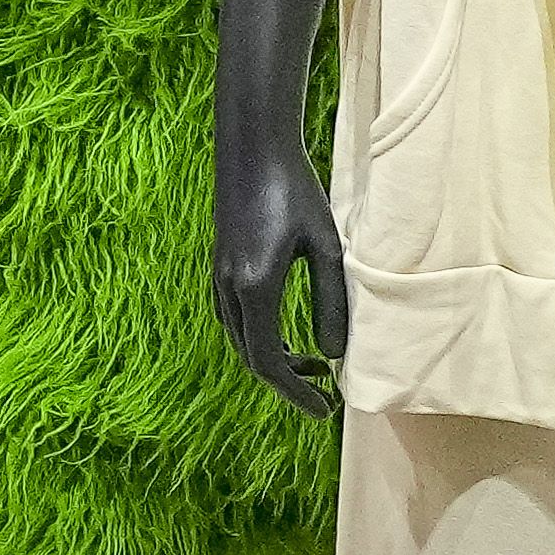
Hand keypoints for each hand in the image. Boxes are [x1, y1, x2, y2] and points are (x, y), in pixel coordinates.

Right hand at [212, 134, 349, 418]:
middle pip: (251, 358)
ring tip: (315, 362)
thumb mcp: (324, 246)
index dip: (296, 393)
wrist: (252, 145)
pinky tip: (287, 333)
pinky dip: (261, 338)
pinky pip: (236, 320)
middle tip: (326, 391)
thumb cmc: (295, 189)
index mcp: (255, 287)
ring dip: (274, 360)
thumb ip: (331, 302)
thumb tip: (334, 354)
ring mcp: (220, 276)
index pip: (269, 362)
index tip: (326, 409)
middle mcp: (229, 287)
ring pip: (241, 340)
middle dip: (288, 382)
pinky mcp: (221, 264)